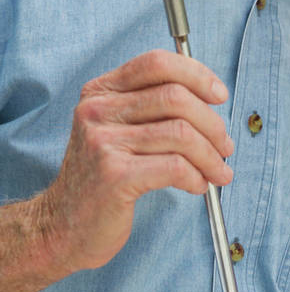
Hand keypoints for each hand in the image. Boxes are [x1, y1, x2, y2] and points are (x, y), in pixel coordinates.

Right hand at [39, 49, 232, 273]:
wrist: (63, 228)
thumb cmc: (103, 178)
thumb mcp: (118, 130)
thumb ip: (153, 107)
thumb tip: (211, 99)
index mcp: (101, 91)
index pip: (157, 63)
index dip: (197, 74)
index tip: (219, 96)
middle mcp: (97, 110)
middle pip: (176, 97)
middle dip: (213, 124)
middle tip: (225, 147)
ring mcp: (103, 142)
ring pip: (181, 134)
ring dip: (211, 155)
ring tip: (218, 172)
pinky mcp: (114, 175)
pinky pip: (175, 166)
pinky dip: (196, 176)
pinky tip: (197, 185)